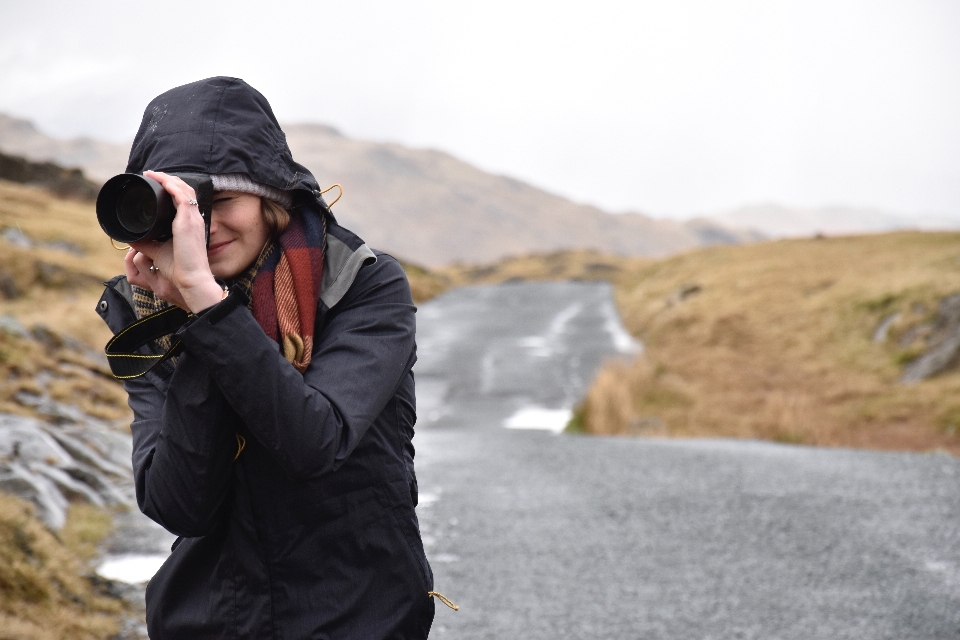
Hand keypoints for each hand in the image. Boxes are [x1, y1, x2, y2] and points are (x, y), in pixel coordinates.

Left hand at [126, 171, 223, 312]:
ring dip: (168, 178)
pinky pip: (180, 195)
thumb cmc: (180, 270)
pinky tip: (158, 178)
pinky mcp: (188, 220)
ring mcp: (193, 218)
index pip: (185, 200)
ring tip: (152, 173)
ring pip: (183, 189)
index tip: (157, 184)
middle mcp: (194, 219)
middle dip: (169, 180)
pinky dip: (169, 184)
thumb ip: (145, 243)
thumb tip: (130, 236)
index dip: (173, 189)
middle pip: (185, 190)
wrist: (191, 279)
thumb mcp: (157, 251)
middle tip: (152, 175)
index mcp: (191, 225)